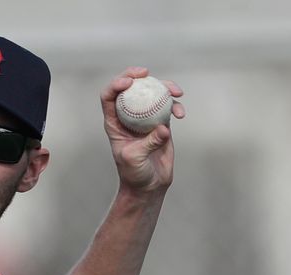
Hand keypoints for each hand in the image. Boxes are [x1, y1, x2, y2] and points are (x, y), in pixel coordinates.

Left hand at [100, 67, 184, 194]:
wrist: (149, 184)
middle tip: (148, 73)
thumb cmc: (134, 173)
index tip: (129, 81)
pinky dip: (176, 105)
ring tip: (177, 92)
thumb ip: (148, 142)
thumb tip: (163, 128)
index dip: (115, 84)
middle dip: (137, 76)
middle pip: (130, 88)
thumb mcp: (135, 159)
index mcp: (114, 122)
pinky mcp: (161, 122)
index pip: (109, 97)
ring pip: (152, 93)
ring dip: (164, 87)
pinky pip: (168, 106)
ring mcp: (145, 117)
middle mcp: (128, 116)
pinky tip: (181, 113)